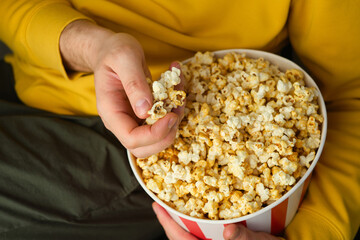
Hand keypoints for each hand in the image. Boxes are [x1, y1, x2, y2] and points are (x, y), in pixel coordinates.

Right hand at [60, 20, 183, 156]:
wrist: (111, 50)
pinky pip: (163, 120)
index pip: (131, 139)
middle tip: (178, 110)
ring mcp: (133, 119)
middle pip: (144, 148)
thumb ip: (134, 83)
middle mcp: (122, 121)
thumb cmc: (114, 51)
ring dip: (175, 119)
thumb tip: (145, 110)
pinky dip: (176, 107)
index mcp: (111, 111)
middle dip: (167, 134)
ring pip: (157, 137)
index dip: (154, 134)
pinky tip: (178, 84)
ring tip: (179, 91)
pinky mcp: (145, 114)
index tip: (171, 116)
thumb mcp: (124, 58)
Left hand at [152, 202, 278, 239]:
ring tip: (173, 205)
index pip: (181, 239)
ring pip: (189, 236)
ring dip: (180, 222)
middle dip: (169, 221)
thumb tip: (229, 230)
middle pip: (180, 237)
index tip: (156, 206)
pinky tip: (193, 213)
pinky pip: (199, 235)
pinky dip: (193, 224)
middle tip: (161, 202)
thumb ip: (244, 237)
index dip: (167, 223)